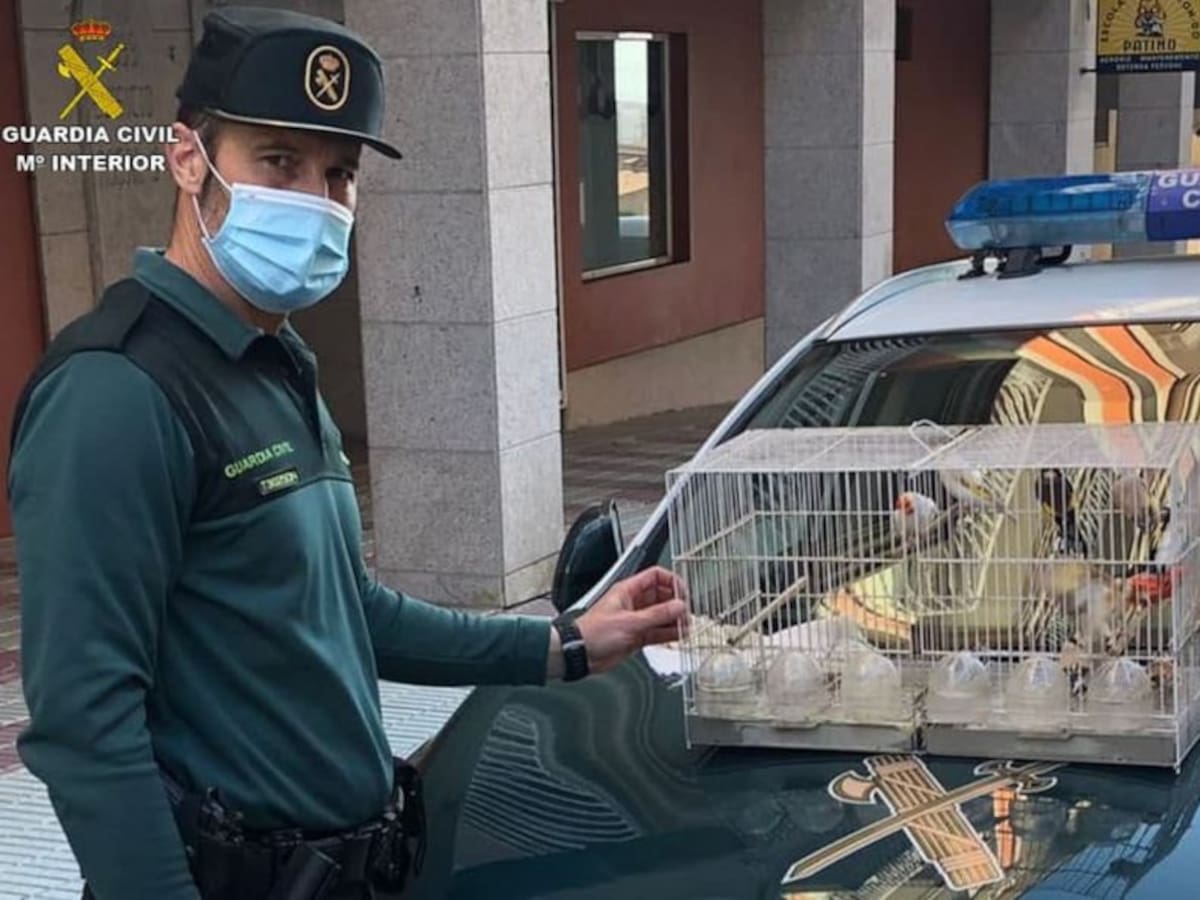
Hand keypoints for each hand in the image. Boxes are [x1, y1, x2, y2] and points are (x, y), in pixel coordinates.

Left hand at [573, 566, 688, 675]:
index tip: (683, 593)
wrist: (580, 654)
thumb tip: (678, 606)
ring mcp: (636, 619)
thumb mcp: (629, 622)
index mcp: (628, 590)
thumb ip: (656, 615)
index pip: (655, 576)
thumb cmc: (593, 633)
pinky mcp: (637, 636)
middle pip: (662, 596)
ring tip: (685, 626)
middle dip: (676, 604)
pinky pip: (658, 631)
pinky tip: (678, 635)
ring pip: (661, 615)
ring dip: (674, 620)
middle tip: (685, 613)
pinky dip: (668, 633)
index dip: (671, 582)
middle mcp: (633, 603)